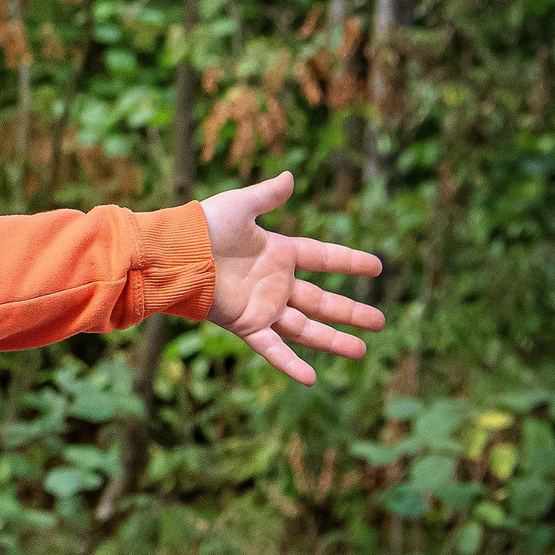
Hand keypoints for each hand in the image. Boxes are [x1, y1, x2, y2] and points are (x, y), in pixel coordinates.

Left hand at [201, 171, 383, 385]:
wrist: (173, 255)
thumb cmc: (202, 227)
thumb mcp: (241, 206)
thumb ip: (267, 195)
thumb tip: (290, 175)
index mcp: (277, 253)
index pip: (322, 258)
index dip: (348, 261)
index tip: (377, 267)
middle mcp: (274, 283)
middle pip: (321, 300)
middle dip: (350, 311)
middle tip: (380, 322)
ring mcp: (262, 307)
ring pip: (305, 328)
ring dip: (333, 340)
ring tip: (362, 350)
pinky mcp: (246, 325)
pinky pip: (272, 348)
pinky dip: (290, 364)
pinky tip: (312, 379)